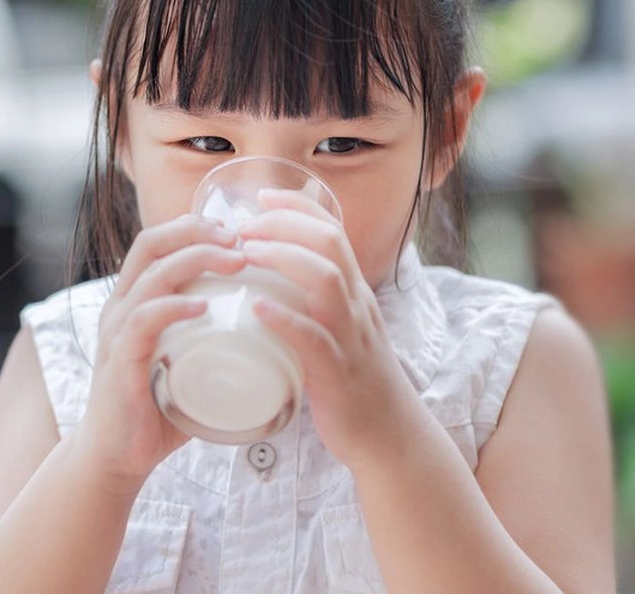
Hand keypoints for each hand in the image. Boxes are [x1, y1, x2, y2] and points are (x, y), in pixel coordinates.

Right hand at [73, 214, 244, 494]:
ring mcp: (117, 333)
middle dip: (198, 231)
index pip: (158, 240)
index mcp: (134, 299)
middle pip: (151, 243)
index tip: (238, 231)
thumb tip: (272, 327)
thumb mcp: (187, 359)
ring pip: (151, 276)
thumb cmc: (158, 408)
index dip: (196, 224)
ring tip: (235, 262)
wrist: (117, 457)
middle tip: (241, 239)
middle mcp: (120, 307)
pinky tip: (202, 306)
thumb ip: (216, 339)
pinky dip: (173, 308)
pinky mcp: (119, 363)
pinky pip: (142, 323)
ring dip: (195, 261)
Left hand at [238, 190, 419, 469]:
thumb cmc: (354, 384)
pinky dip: (285, 319)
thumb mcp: (340, 332)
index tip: (262, 197)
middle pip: (329, 243)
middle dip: (286, 223)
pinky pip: (314, 338)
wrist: (390, 438)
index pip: (332, 231)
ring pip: (326, 280)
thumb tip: (269, 285)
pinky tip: (258, 307)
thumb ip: (313, 306)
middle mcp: (357, 307)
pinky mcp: (339, 373)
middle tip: (244, 224)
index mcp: (355, 294)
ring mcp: (351, 338)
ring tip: (246, 252)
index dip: (298, 207)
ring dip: (284, 258)